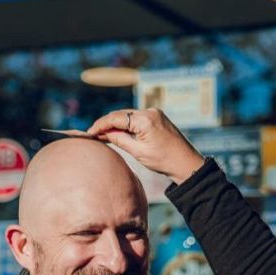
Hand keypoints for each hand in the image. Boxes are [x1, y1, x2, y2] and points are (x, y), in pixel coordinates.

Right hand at [87, 109, 204, 183]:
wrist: (186, 163)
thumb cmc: (163, 160)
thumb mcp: (137, 151)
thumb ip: (118, 139)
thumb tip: (103, 133)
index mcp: (145, 120)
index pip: (116, 118)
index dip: (100, 125)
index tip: (89, 133)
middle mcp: (150, 112)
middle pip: (121, 114)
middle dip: (106, 123)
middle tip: (93, 135)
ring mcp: (155, 113)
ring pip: (128, 115)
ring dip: (115, 123)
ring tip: (103, 135)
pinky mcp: (157, 117)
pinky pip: (136, 118)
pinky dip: (126, 124)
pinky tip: (117, 132)